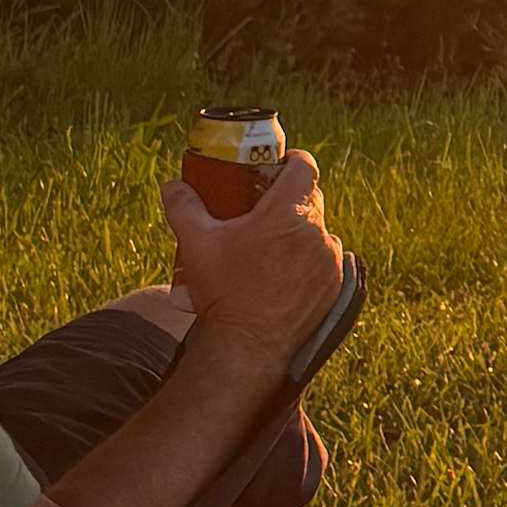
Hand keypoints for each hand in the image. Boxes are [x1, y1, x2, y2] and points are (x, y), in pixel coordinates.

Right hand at [163, 149, 345, 370]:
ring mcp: (329, 261)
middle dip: (287, 198)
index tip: (273, 167)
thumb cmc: (224, 291)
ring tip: (269, 245)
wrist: (248, 347)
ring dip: (299, 231)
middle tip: (259, 208)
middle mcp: (317, 233)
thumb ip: (183, 206)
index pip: (304, 166)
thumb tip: (173, 186)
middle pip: (310, 198)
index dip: (290, 160)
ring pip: (318, 231)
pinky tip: (283, 272)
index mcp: (289, 213)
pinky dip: (308, 259)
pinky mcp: (333, 286)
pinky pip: (324, 260)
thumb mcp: (195, 243)